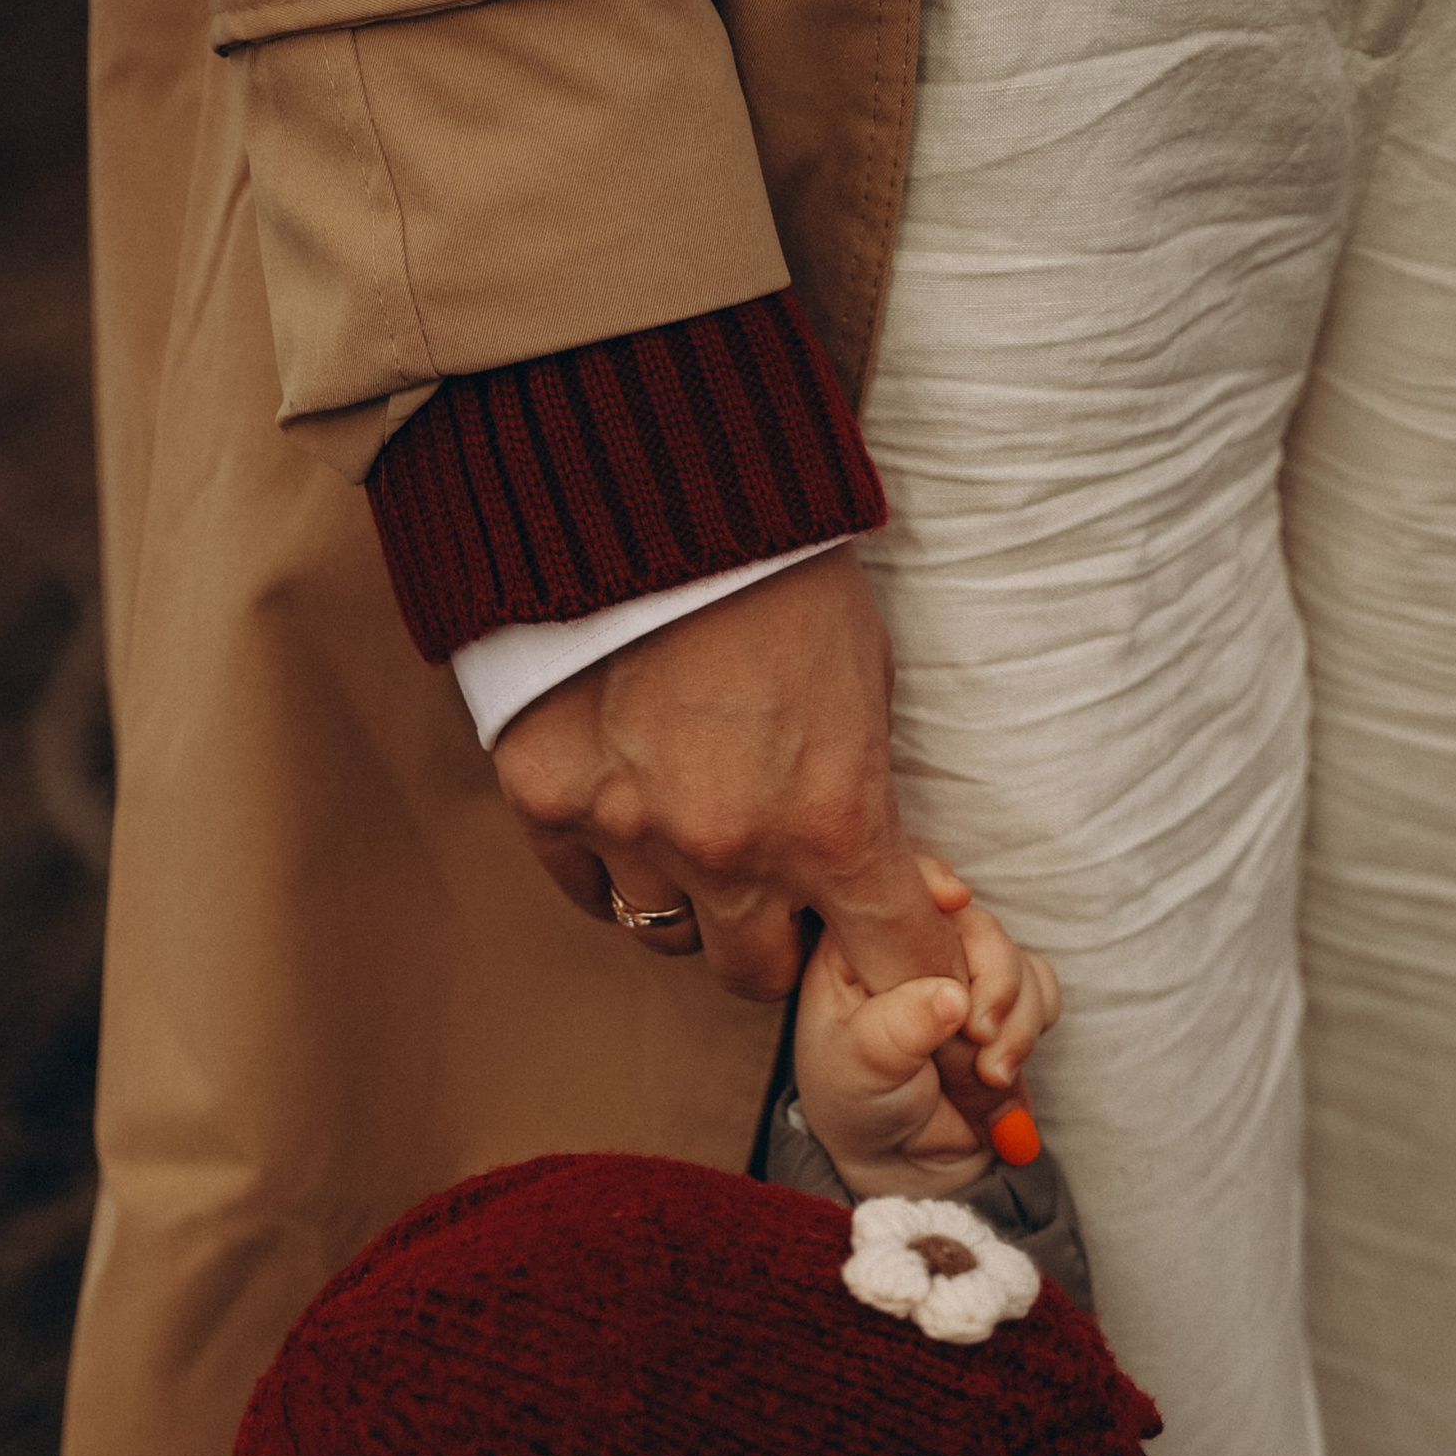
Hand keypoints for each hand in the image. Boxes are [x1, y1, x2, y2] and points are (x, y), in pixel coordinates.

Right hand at [490, 547, 961, 1005]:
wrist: (644, 480)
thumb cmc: (778, 565)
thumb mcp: (867, 676)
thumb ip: (863, 785)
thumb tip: (881, 860)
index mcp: (831, 822)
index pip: (893, 960)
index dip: (908, 969)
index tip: (906, 962)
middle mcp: (727, 851)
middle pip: (758, 974)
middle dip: (780, 938)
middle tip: (782, 885)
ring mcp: (628, 833)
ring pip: (666, 934)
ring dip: (693, 900)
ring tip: (699, 827)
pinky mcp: (546, 801)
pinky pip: (587, 887)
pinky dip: (615, 869)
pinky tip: (632, 815)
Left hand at [797, 860, 1062, 1198]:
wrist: (903, 1160)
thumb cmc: (859, 1106)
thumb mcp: (860, 1071)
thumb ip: (897, 1032)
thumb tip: (950, 995)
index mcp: (855, 945)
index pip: (892, 883)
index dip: (930, 882)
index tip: (953, 900)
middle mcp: (912, 947)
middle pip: (973, 921)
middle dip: (990, 982)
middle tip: (978, 1039)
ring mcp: (962, 971)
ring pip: (1014, 956)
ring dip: (1015, 1019)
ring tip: (988, 1077)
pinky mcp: (1003, 1001)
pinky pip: (1040, 988)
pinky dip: (1032, 1027)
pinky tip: (1002, 1074)